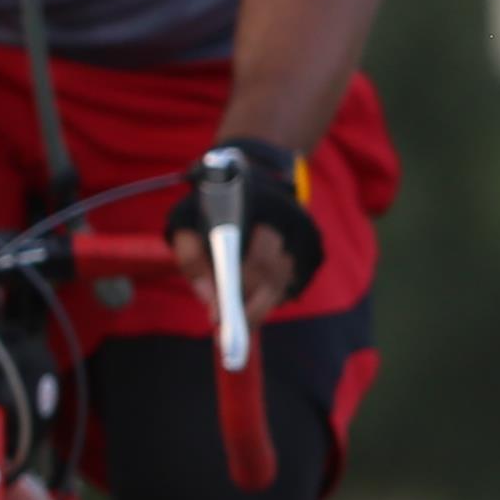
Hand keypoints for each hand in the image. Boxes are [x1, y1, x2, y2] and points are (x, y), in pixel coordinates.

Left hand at [204, 139, 321, 320]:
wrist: (251, 171)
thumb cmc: (212, 203)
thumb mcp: (186, 218)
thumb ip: (190, 255)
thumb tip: (208, 296)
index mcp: (259, 210)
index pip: (256, 260)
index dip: (238, 292)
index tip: (218, 318)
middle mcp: (289, 221)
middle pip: (274, 275)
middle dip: (250, 306)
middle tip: (229, 328)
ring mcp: (305, 234)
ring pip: (285, 281)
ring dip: (262, 303)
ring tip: (239, 318)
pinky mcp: (313, 246)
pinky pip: (296, 280)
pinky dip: (276, 295)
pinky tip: (255, 301)